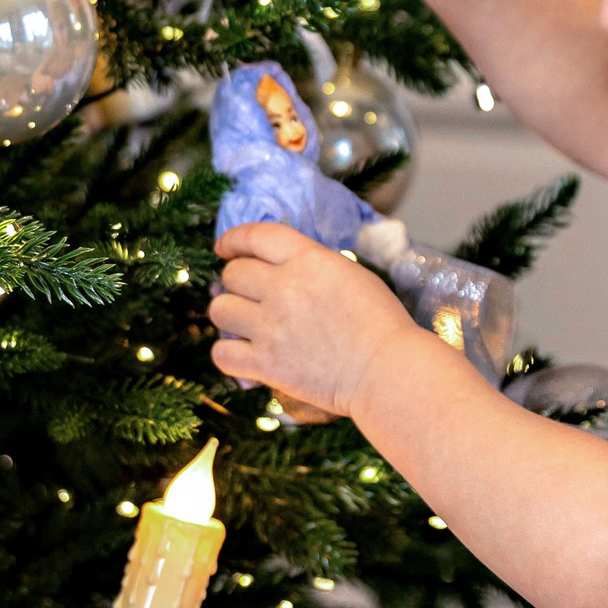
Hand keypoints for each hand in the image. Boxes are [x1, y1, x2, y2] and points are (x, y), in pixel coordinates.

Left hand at [209, 222, 431, 419]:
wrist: (388, 371)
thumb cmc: (381, 322)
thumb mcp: (350, 274)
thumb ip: (311, 264)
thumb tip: (278, 267)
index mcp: (307, 260)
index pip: (255, 235)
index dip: (234, 239)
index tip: (225, 248)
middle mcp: (283, 288)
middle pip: (232, 273)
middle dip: (237, 281)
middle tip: (249, 294)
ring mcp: (270, 327)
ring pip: (219, 309)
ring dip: (229, 314)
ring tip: (245, 323)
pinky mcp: (266, 364)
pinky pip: (221, 353)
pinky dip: (227, 353)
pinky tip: (243, 353)